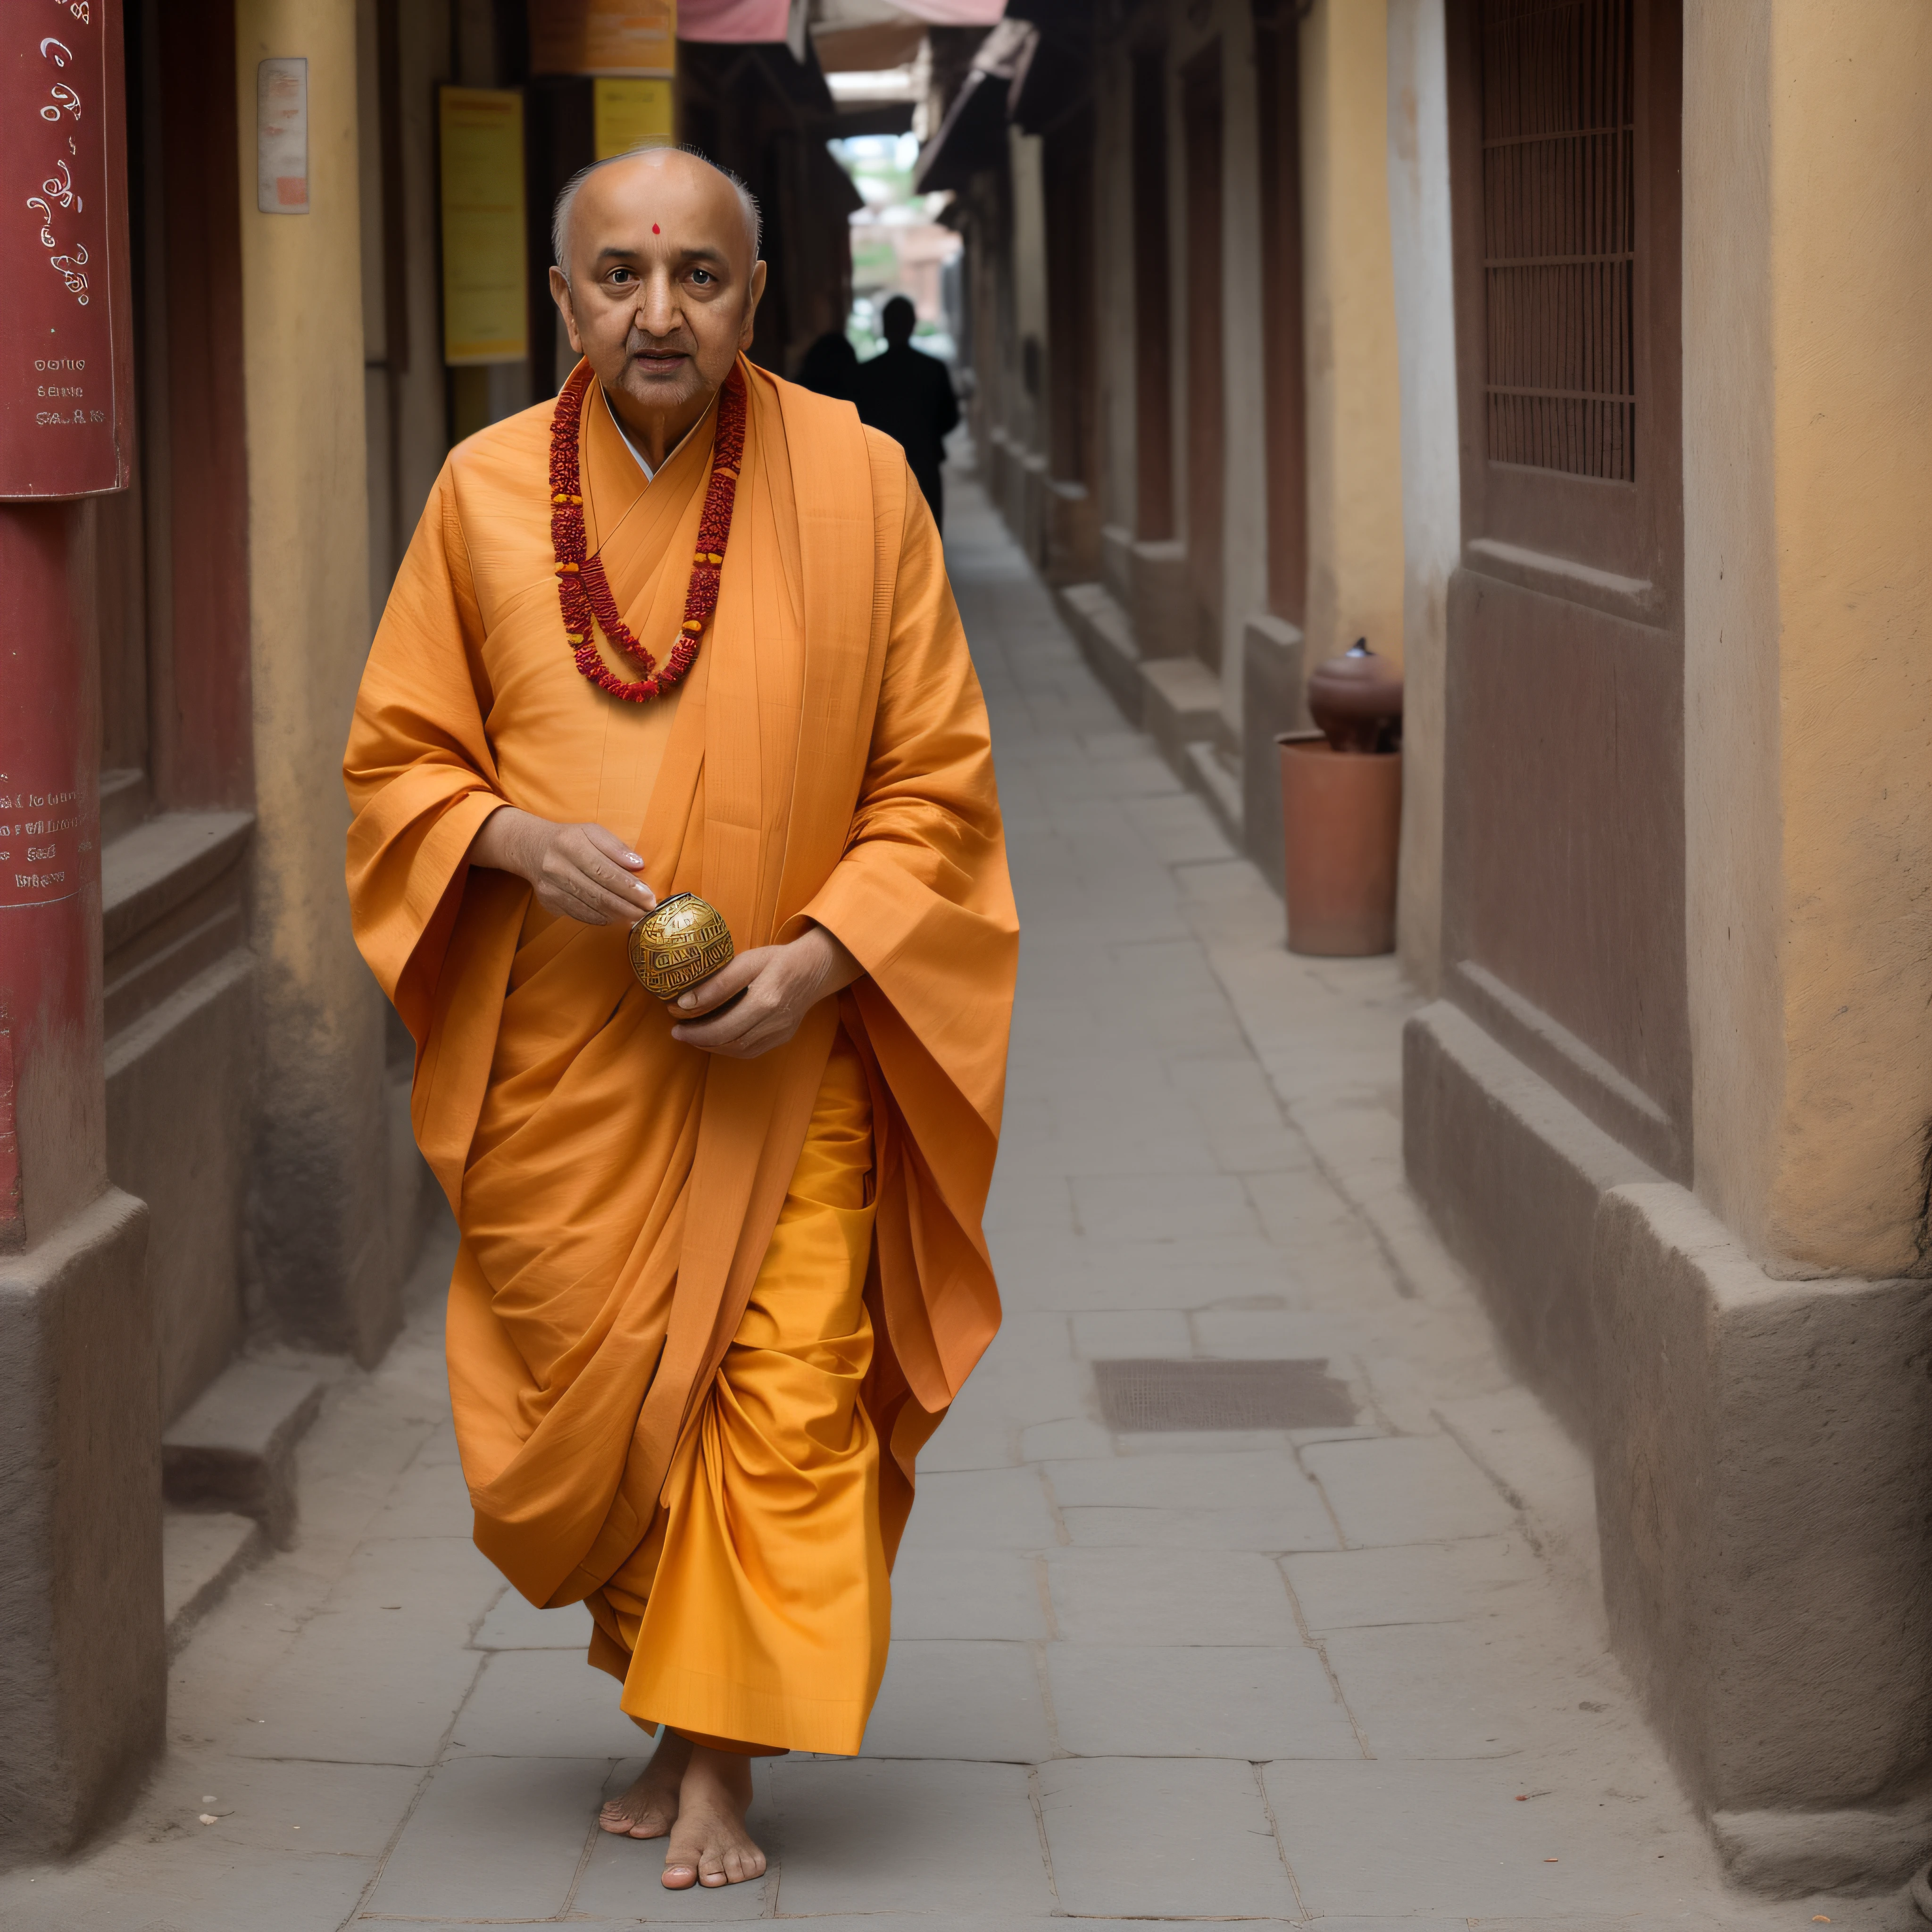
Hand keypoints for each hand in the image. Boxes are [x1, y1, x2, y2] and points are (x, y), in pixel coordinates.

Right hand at [469, 806, 655, 925]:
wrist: (530, 847)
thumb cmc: (570, 839)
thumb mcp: (592, 831)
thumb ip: (616, 847)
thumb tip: (639, 865)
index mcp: (571, 845)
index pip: (605, 871)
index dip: (629, 888)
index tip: (649, 897)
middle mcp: (558, 868)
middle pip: (599, 894)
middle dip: (628, 906)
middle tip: (647, 912)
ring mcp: (551, 888)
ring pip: (590, 908)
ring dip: (617, 916)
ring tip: (636, 916)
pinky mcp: (549, 903)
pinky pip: (580, 915)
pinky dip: (601, 918)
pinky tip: (616, 917)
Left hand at [670, 924, 862, 1058]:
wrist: (815, 967)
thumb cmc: (779, 959)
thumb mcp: (747, 961)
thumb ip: (718, 983)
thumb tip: (685, 1002)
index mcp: (765, 1000)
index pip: (723, 1027)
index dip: (696, 1032)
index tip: (675, 1027)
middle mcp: (774, 1022)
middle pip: (730, 1043)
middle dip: (700, 1041)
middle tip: (679, 1033)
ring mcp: (781, 1033)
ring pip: (740, 1051)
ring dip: (713, 1047)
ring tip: (694, 1037)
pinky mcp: (783, 1037)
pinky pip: (752, 1051)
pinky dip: (730, 1048)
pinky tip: (718, 1039)